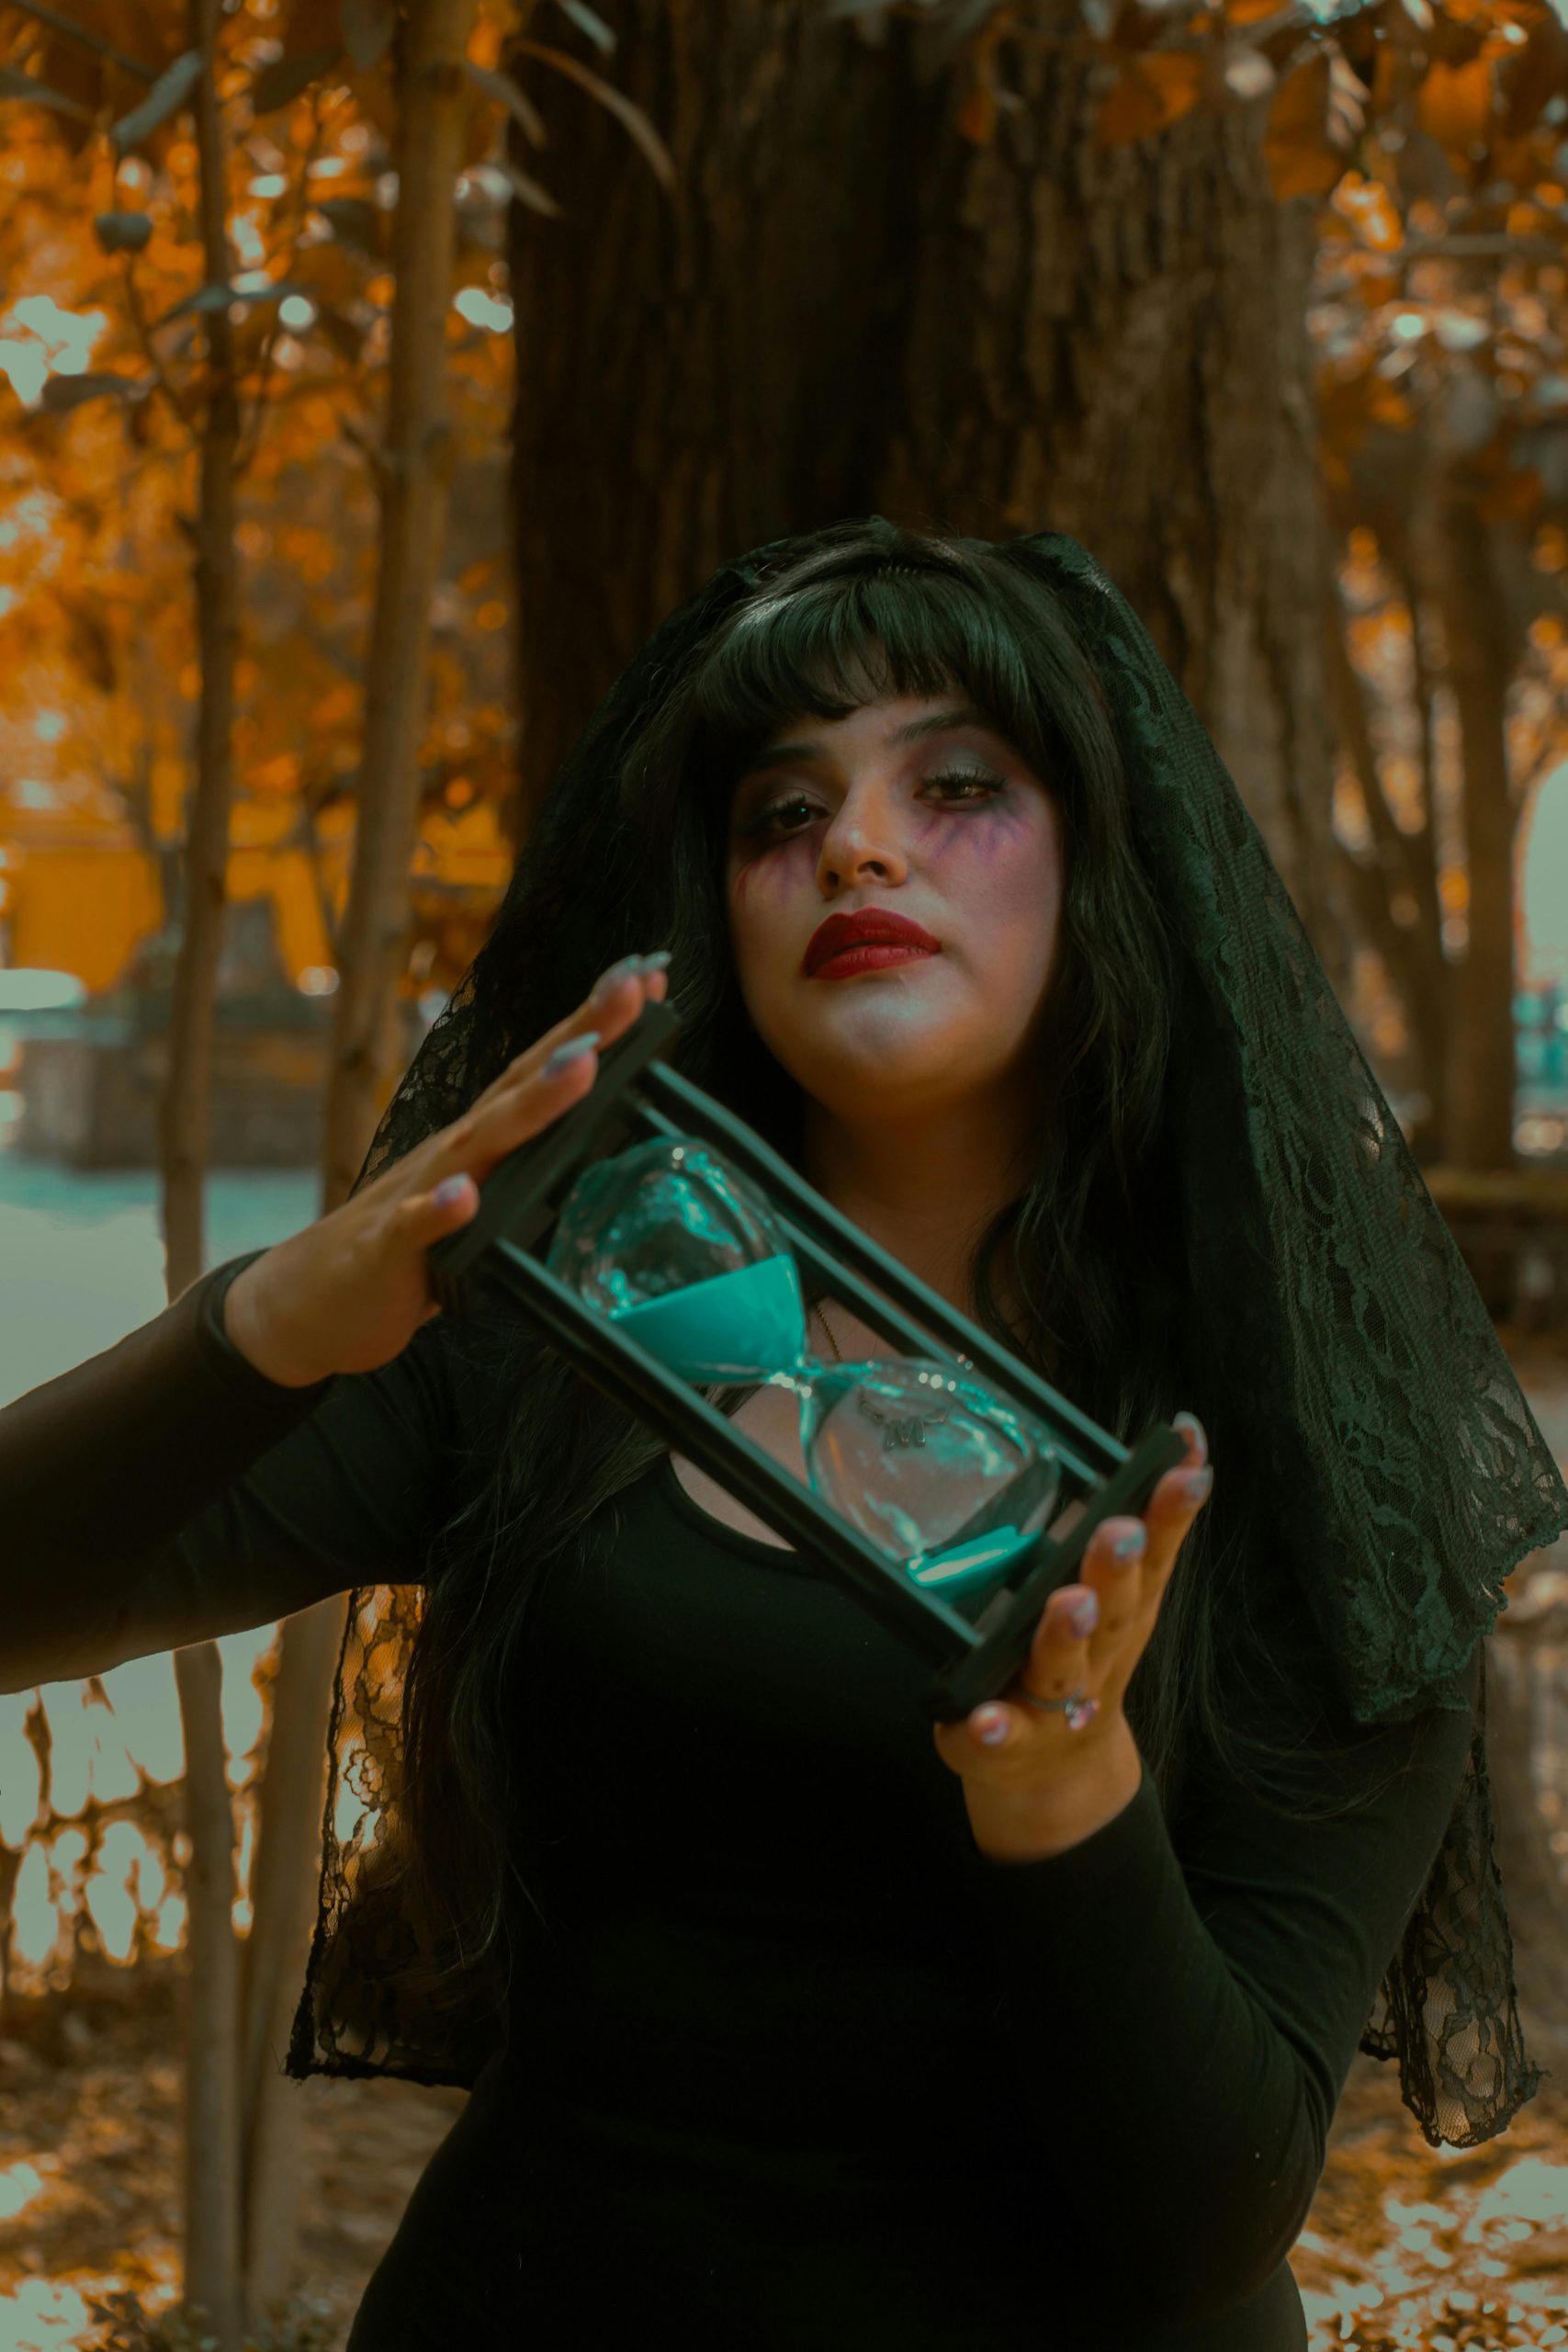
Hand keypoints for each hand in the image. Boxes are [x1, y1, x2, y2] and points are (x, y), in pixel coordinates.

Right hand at [222, 951, 670, 1386]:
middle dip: (580, 1035)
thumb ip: (530, 1173)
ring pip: (479, 1143)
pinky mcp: (387, 1249)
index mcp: (484, 1142)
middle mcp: (455, 1152)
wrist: (311, 1299)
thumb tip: (601, 1154)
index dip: (594, 1025)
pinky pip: (413, 1229)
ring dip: (532, 1103)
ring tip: (581, 1067)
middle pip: (521, 1084)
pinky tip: (463, 1195)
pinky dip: (439, 1211)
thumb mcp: (484, 1201)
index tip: (648, 976)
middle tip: (631, 988)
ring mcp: (417, 1194)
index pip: (543, 1070)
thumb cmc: (409, 1246)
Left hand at [932, 1415, 1212, 1855]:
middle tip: (1119, 1531)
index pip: (1154, 1554)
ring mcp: (1054, 1704)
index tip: (1186, 1469)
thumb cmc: (1083, 1657)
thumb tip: (1186, 1432)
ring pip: (1062, 1668)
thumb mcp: (1122, 1590)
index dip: (1172, 1512)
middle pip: (1114, 1609)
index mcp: (1124, 1611)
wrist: (1056, 1772)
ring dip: (1066, 1635)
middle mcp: (1098, 1656)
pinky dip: (994, 1729)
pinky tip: (984, 1718)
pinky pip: (999, 1737)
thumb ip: (1143, 1522)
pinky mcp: (1006, 1743)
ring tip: (1069, 1604)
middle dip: (1117, 1568)